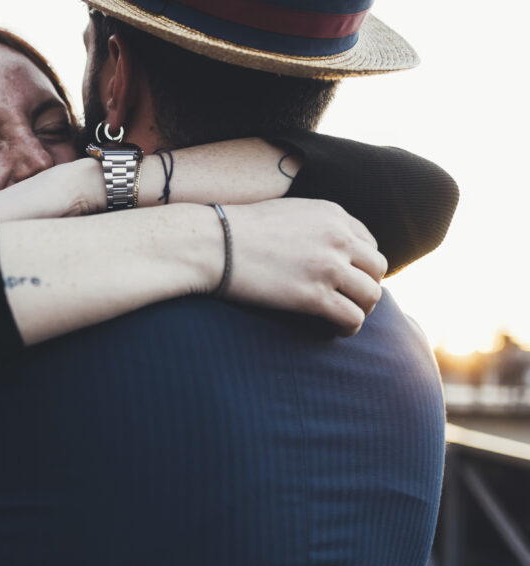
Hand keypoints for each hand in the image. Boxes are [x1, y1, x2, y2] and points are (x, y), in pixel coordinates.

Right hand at [222, 199, 387, 336]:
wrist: (211, 244)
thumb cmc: (235, 231)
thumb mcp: (286, 213)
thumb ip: (313, 226)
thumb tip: (321, 249)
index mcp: (332, 214)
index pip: (369, 243)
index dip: (361, 266)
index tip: (346, 280)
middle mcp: (337, 238)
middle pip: (377, 269)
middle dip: (366, 286)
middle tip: (347, 300)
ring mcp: (328, 267)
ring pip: (371, 294)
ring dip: (361, 309)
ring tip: (344, 317)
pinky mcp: (313, 296)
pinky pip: (352, 317)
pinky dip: (350, 327)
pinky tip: (336, 330)